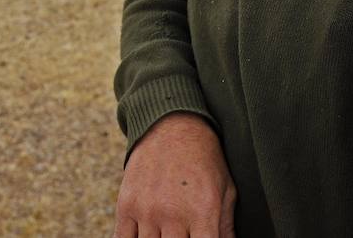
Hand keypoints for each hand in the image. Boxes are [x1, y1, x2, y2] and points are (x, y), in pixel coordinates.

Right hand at [113, 112, 236, 237]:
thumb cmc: (204, 161)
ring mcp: (147, 210)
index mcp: (203, 212)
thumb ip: (226, 227)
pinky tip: (145, 237)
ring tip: (167, 231)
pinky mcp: (126, 205)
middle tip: (183, 234)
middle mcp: (173, 214)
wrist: (172, 126)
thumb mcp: (225, 191)